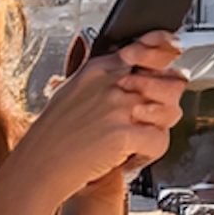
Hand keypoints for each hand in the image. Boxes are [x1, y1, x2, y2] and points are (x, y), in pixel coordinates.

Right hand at [18, 31, 185, 205]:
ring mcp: (118, 107)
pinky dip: (150, 154)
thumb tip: (105, 49)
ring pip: (170, 110)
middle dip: (167, 103)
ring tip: (139, 141)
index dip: (167, 48)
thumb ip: (94, 71)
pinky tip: (131, 157)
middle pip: (169, 81)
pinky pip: (159, 140)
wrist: (37, 167)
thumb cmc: (51, 134)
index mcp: (100, 68)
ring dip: (160, 129)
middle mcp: (112, 83)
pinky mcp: (123, 134)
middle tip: (151, 119)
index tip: (176, 50)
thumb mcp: (68, 90)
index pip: (146, 47)